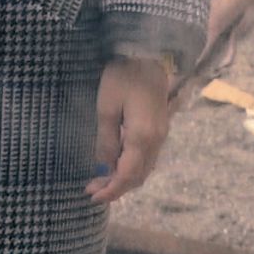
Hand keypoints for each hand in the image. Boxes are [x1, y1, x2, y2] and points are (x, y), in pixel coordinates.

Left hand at [89, 55, 178, 202]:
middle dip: (115, 188)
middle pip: (138, 176)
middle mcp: (156, 141)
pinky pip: (147, 159)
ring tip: (101, 182)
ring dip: (124, 180)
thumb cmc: (123, 76)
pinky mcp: (160, 130)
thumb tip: (103, 168)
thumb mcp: (107, 106)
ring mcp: (161, 136)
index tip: (92, 196)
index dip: (111, 189)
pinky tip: (117, 166)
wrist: (149, 56)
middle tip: (91, 190)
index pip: (127, 174)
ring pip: (144, 169)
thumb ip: (106, 139)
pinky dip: (132, 169)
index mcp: (142, 137)